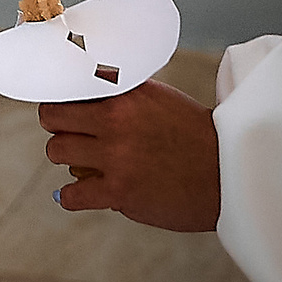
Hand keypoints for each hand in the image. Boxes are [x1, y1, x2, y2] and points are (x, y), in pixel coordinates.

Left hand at [41, 81, 220, 231]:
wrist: (229, 173)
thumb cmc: (196, 136)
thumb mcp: (160, 100)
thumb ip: (123, 94)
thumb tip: (89, 88)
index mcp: (127, 94)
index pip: (70, 85)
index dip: (61, 97)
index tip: (61, 105)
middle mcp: (117, 121)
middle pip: (52, 116)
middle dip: (57, 125)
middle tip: (68, 133)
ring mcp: (116, 157)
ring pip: (56, 151)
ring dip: (65, 157)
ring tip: (82, 161)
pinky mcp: (119, 192)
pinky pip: (71, 195)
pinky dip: (71, 196)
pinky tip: (81, 192)